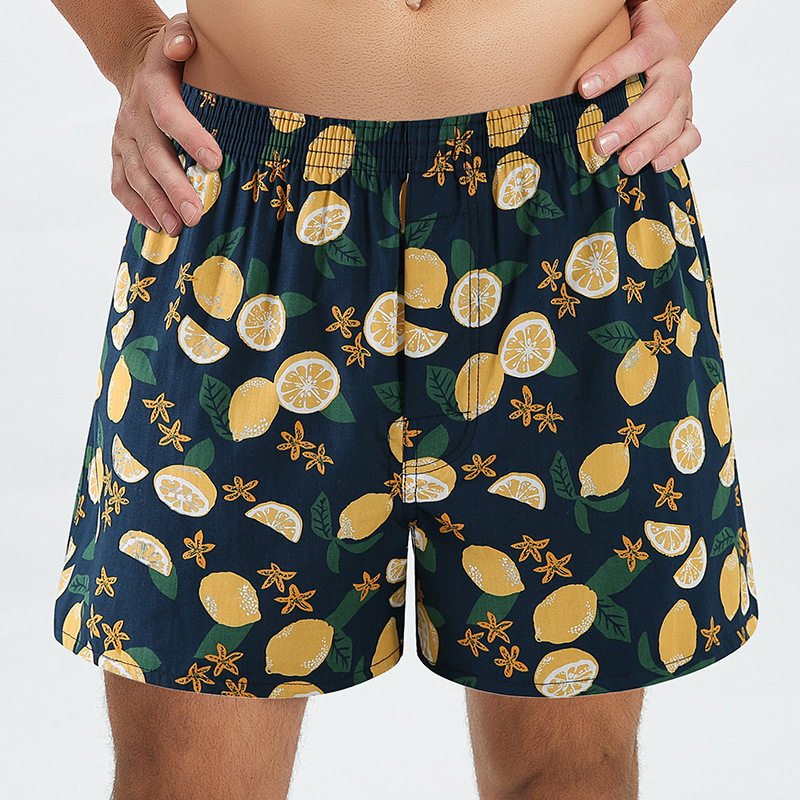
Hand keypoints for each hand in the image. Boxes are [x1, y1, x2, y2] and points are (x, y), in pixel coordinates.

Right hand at [111, 13, 220, 235]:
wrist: (135, 64)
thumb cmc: (173, 57)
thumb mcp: (180, 35)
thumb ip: (183, 38)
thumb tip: (183, 46)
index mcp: (153, 88)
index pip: (170, 114)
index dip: (190, 137)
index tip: (215, 161)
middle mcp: (134, 115)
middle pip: (152, 156)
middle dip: (174, 187)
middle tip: (195, 214)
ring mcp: (124, 138)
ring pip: (137, 176)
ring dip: (157, 205)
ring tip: (178, 228)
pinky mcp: (119, 154)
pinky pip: (121, 183)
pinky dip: (136, 207)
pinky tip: (156, 226)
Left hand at [578, 0, 699, 175]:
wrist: (660, 46)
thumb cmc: (627, 39)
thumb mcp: (620, 20)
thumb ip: (605, 17)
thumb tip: (573, 14)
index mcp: (657, 41)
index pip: (638, 53)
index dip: (612, 71)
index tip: (583, 89)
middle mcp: (674, 70)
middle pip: (657, 98)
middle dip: (629, 124)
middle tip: (600, 143)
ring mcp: (683, 96)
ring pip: (672, 122)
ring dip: (649, 146)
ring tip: (624, 164)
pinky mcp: (686, 117)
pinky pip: (689, 137)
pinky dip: (676, 153)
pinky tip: (655, 166)